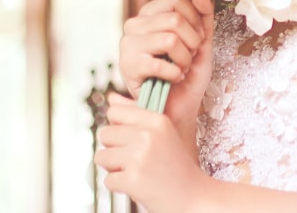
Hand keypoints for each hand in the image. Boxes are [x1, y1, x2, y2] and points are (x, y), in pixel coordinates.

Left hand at [96, 93, 212, 212]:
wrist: (195, 198)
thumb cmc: (177, 168)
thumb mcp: (164, 135)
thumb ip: (137, 117)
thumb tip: (110, 98)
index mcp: (157, 120)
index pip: (115, 111)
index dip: (117, 127)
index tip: (130, 139)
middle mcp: (148, 135)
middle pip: (105, 134)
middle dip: (113, 149)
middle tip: (134, 161)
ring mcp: (139, 157)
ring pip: (101, 157)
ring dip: (113, 169)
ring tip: (135, 173)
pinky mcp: (133, 179)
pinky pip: (108, 180)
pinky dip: (119, 187)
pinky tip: (138, 186)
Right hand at [119, 0, 214, 124]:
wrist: (177, 109)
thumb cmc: (187, 74)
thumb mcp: (202, 42)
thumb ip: (204, 16)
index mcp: (151, 13)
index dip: (195, 18)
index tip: (197, 37)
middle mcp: (135, 24)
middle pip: (175, 19)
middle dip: (192, 42)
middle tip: (189, 57)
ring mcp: (128, 44)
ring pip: (170, 39)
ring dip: (185, 59)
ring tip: (181, 68)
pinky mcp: (128, 66)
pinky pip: (161, 62)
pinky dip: (175, 74)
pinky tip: (173, 79)